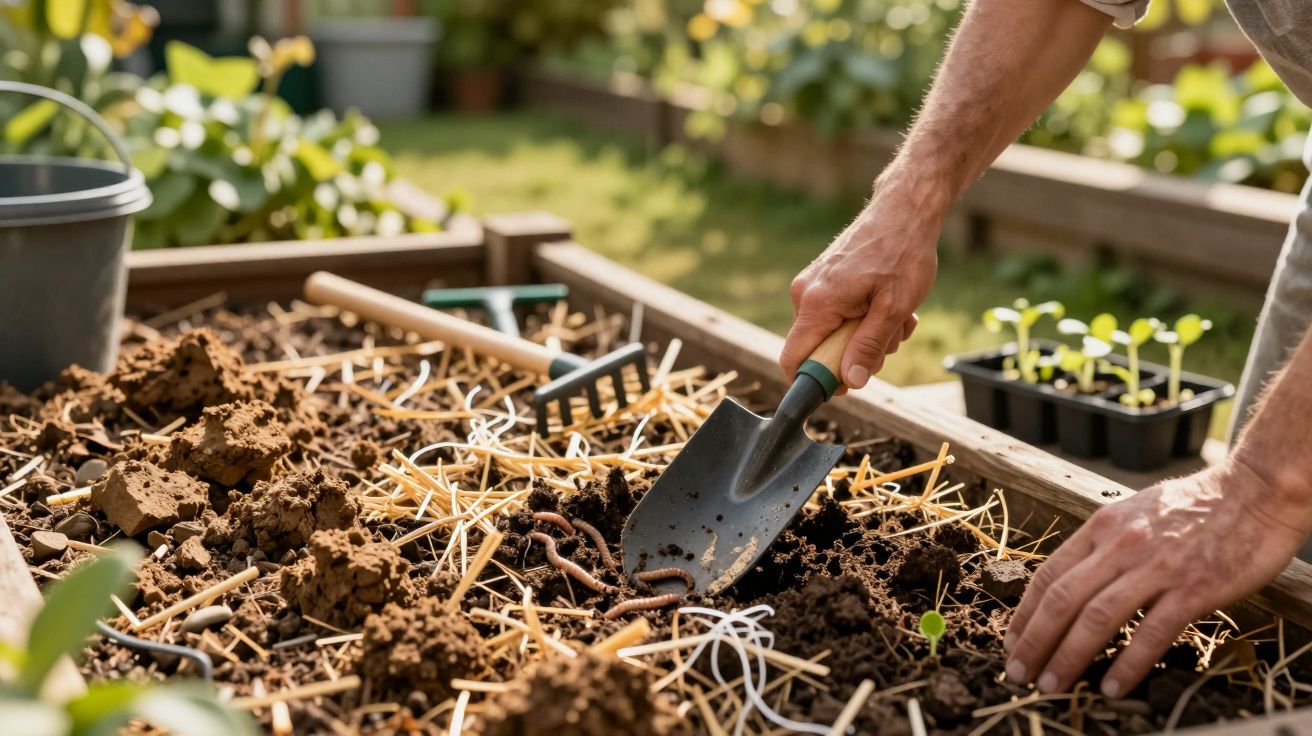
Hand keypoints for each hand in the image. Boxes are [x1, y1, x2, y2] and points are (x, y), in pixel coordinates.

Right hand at [779, 186, 938, 389]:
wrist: (906, 208)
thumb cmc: (903, 252)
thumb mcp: (894, 308)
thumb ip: (869, 347)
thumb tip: (850, 381)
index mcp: (816, 303)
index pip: (793, 359)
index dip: (816, 382)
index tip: (847, 386)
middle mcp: (805, 293)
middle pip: (819, 349)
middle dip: (857, 354)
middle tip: (891, 338)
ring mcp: (813, 285)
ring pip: (834, 333)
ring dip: (868, 334)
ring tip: (898, 314)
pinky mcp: (824, 279)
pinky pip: (838, 315)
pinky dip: (865, 317)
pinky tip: (889, 303)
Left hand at [1004, 460, 1308, 698]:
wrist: (1255, 492)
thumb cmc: (1195, 506)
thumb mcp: (1134, 512)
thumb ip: (1104, 544)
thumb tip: (1073, 580)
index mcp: (1102, 526)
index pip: (1049, 574)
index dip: (1024, 612)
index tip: (1010, 640)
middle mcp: (1121, 545)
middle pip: (1062, 599)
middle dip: (1034, 641)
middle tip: (1018, 672)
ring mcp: (1157, 567)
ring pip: (1097, 617)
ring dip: (1069, 655)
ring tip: (1052, 685)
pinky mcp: (1194, 588)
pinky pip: (1151, 632)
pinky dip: (1127, 663)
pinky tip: (1111, 687)